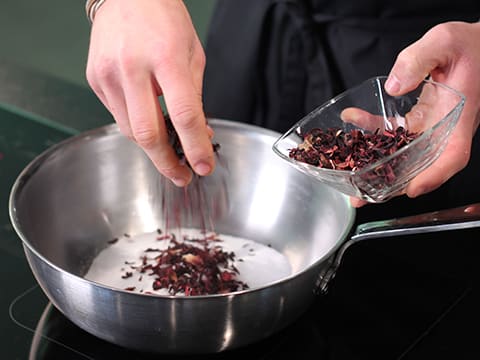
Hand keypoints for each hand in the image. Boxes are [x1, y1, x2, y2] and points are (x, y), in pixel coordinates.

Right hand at [86, 0, 214, 185]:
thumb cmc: (164, 18)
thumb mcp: (193, 54)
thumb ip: (195, 97)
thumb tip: (198, 133)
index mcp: (166, 58)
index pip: (183, 116)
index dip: (196, 147)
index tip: (203, 166)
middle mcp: (132, 67)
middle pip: (149, 134)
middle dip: (167, 162)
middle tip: (181, 175)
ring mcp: (108, 74)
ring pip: (131, 131)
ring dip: (153, 146)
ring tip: (169, 148)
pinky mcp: (95, 79)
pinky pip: (118, 116)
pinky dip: (136, 126)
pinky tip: (148, 120)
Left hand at [352, 21, 479, 206]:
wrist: (474, 46)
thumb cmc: (467, 44)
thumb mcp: (445, 40)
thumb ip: (419, 59)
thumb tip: (393, 86)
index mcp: (459, 116)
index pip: (452, 155)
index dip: (434, 176)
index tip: (413, 189)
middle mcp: (444, 128)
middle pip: (421, 165)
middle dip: (391, 184)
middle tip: (361, 196)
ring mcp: (431, 127)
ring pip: (403, 154)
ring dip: (377, 166)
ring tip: (349, 177)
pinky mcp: (418, 119)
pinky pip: (393, 131)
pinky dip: (372, 130)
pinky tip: (353, 120)